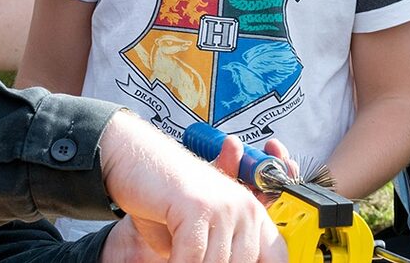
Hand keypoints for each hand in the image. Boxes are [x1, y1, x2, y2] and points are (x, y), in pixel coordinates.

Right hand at [99, 112, 286, 261]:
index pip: (276, 253)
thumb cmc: (164, 194)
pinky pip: (192, 256)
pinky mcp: (198, 207)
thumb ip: (217, 249)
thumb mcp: (197, 228)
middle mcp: (245, 208)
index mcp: (251, 212)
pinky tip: (170, 261)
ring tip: (179, 259)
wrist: (133, 156)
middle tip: (192, 261)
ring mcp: (224, 206)